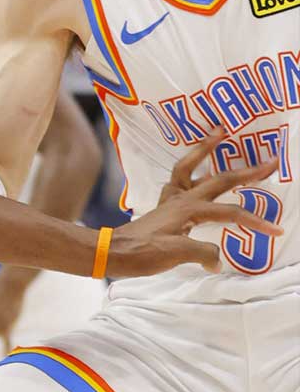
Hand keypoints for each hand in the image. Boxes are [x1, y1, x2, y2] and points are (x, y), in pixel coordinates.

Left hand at [107, 127, 282, 277]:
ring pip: (192, 167)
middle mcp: (182, 199)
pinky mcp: (166, 205)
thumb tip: (217, 259)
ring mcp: (172, 199)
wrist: (114, 253)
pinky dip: (191, 166)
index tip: (277, 231)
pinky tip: (197, 165)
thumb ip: (203, 252)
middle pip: (220, 180)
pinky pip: (180, 178)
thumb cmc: (143, 253)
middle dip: (248, 171)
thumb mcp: (177, 254)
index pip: (231, 212)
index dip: (256, 221)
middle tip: (273, 161)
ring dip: (207, 149)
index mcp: (189, 209)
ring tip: (220, 131)